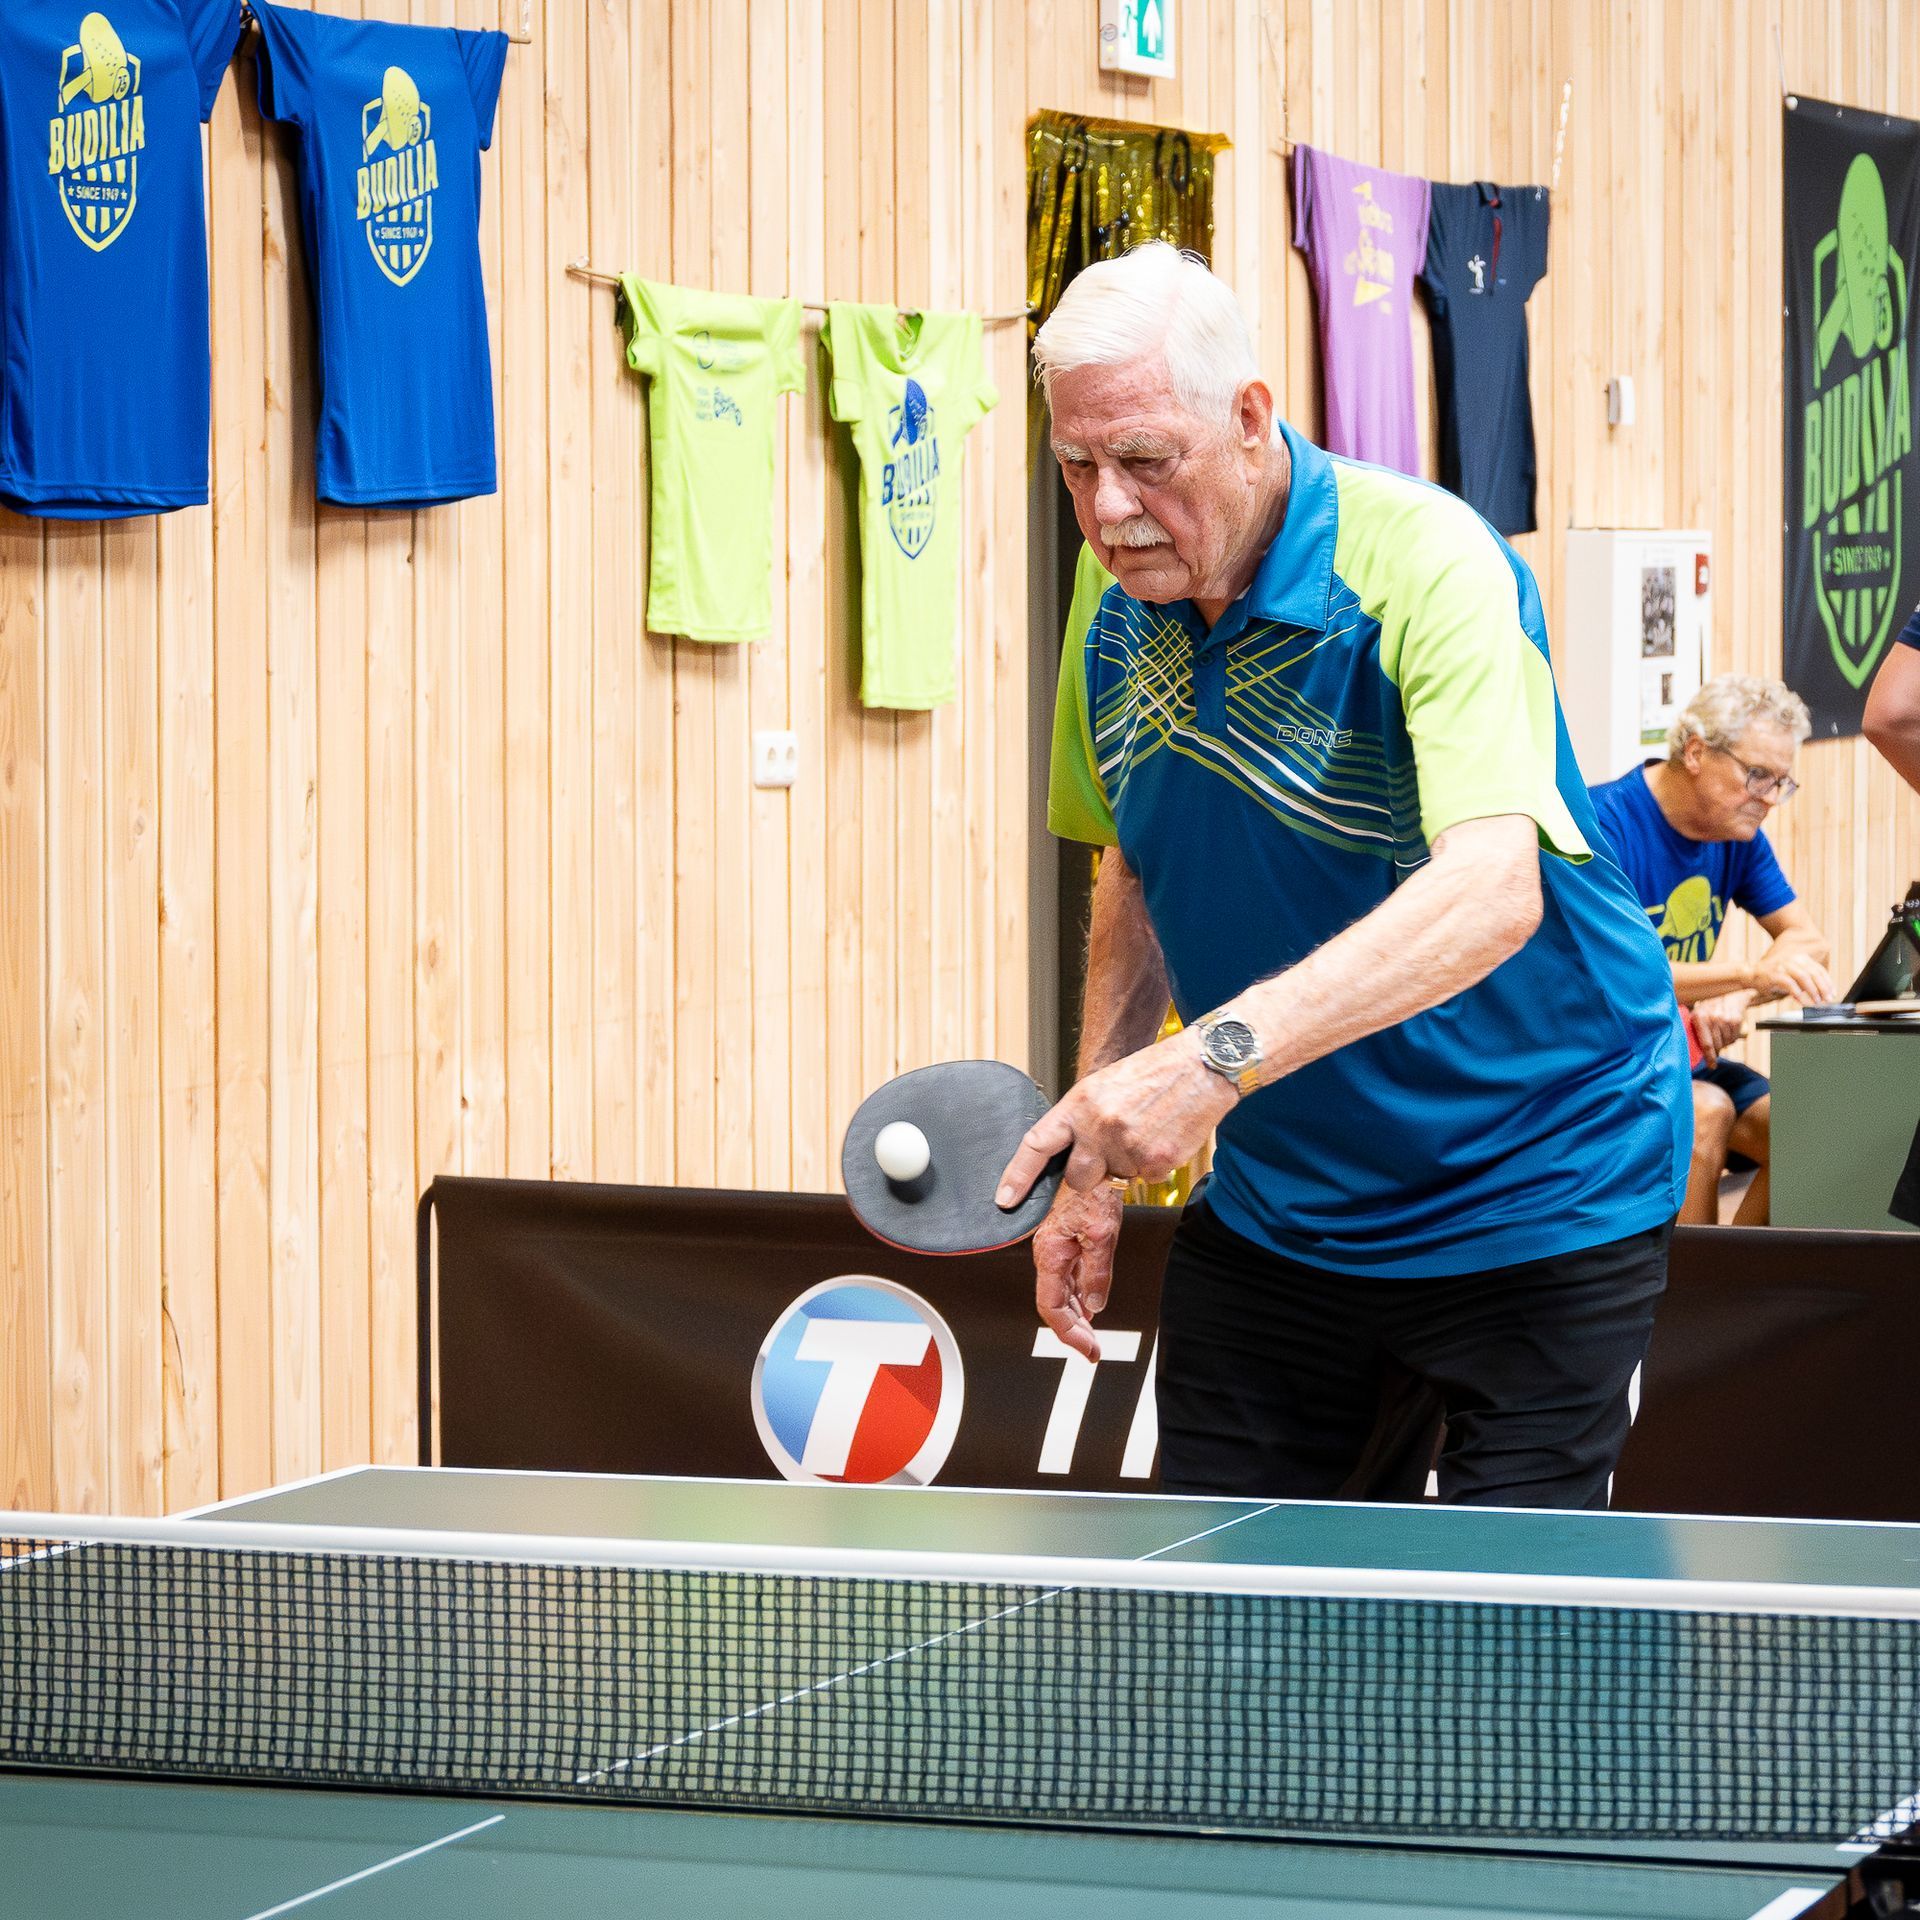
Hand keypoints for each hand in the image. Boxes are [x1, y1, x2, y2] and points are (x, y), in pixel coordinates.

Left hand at [997, 1029, 1240, 1205]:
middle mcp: (1098, 1127)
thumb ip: (1082, 1120)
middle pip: (1078, 1179)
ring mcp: (1127, 1147)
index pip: (1037, 1145)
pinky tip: (1163, 1135)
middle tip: (1114, 1144)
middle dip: (1091, 1172)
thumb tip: (1070, 1155)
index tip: (1005, 1200)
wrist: (1202, 1066)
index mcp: (1079, 1104)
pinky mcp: (1156, 1162)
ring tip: (1146, 1128)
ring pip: (1116, 1179)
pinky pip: (1145, 1178)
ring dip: (1127, 1163)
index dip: (1018, 1175)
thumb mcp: (1104, 1086)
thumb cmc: (1152, 1074)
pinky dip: (1153, 1164)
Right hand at [1033, 1182, 1124, 1360]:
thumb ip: (1097, 1273)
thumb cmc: (1094, 1188)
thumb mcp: (1102, 1234)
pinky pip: (1067, 1277)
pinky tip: (1089, 1305)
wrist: (1093, 1162)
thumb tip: (1095, 1306)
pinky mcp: (1065, 1240)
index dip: (1069, 1333)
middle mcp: (1048, 1253)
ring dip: (1076, 1316)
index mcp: (1050, 1253)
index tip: (1089, 1349)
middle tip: (1093, 1349)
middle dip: (1074, 1330)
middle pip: (1054, 1304)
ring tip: (1092, 1334)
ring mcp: (1055, 1247)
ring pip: (1060, 1292)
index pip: (1052, 1307)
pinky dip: (1078, 1297)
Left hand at [1692, 995, 1746, 1064]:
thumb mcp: (1695, 1016)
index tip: (1712, 1066)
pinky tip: (1727, 1031)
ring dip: (1724, 1043)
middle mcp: (1713, 1018)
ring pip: (1726, 1042)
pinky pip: (1734, 1037)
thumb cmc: (1707, 1009)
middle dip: (1716, 1050)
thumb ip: (1692, 1032)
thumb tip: (1688, 1053)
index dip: (1709, 1057)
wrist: (1727, 995)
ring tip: (1720, 1034)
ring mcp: (1726, 1019)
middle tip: (1714, 1048)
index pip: (1706, 1044)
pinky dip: (1731, 1038)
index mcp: (1699, 1017)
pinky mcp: (1736, 1020)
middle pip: (1717, 1045)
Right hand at [1748, 944, 1835, 1005]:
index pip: (1819, 970)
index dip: (1828, 983)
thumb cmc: (1774, 978)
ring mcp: (1783, 965)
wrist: (1752, 975)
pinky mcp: (1774, 974)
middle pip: (1813, 973)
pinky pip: (1790, 983)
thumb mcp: (1794, 977)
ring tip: (1816, 1002)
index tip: (1832, 994)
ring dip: (1812, 991)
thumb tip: (1823, 994)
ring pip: (1803, 977)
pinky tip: (1802, 1000)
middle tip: (1826, 1000)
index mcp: (1800, 958)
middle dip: (1822, 988)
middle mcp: (1793, 959)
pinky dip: (1797, 993)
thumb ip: (1807, 982)